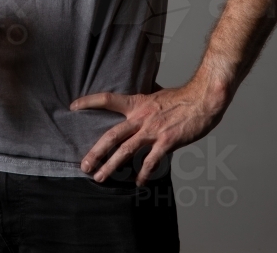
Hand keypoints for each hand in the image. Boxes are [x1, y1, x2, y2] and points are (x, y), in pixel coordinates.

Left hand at [70, 78, 227, 185]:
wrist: (203, 98)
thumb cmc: (183, 98)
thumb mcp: (158, 95)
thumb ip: (145, 102)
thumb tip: (137, 104)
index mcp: (137, 103)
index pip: (108, 99)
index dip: (89, 102)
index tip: (73, 106)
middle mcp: (141, 117)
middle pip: (112, 135)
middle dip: (96, 151)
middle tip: (84, 165)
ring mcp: (153, 130)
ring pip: (126, 150)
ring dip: (111, 166)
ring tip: (100, 178)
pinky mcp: (167, 141)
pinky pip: (151, 161)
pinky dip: (143, 173)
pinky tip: (139, 182)